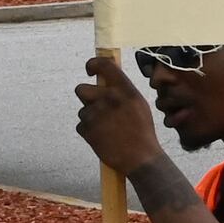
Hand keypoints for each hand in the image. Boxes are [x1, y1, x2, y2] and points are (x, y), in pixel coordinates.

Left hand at [75, 53, 166, 177]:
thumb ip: (123, 91)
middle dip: (87, 98)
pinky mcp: (86, 128)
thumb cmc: (142, 132)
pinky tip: (103, 137)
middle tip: (97, 107)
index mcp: (124, 90)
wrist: (140, 157)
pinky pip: (81, 125)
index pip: (103, 65)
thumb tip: (108, 81)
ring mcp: (95, 113)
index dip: (93, 64)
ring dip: (91, 117)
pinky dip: (89, 131)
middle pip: (81, 89)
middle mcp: (108, 98)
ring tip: (107, 128)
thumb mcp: (139, 105)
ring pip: (82, 110)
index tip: (90, 70)